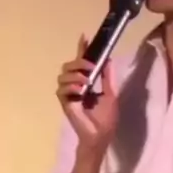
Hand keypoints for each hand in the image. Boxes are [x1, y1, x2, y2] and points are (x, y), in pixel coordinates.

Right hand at [56, 35, 117, 153]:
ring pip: (62, 75)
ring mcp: (68, 94)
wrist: (100, 136)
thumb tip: (109, 59)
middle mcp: (75, 85)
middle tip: (91, 67)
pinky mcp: (65, 103)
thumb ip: (108, 77)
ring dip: (75, 75)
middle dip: (79, 62)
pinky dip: (71, 87)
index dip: (81, 48)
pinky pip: (61, 89)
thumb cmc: (106, 119)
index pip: (81, 62)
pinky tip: (80, 91)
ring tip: (86, 83)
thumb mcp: (111, 94)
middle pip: (68, 65)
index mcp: (86, 82)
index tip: (85, 36)